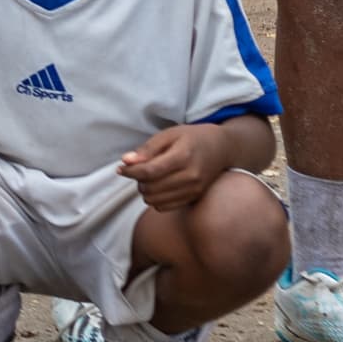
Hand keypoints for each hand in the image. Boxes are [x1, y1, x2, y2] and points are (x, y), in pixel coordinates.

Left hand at [118, 123, 232, 212]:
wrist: (222, 148)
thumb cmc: (192, 138)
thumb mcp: (169, 134)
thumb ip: (147, 149)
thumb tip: (126, 161)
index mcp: (183, 156)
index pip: (150, 171)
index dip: (130, 172)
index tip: (120, 169)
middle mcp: (191, 176)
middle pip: (151, 188)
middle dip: (137, 181)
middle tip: (138, 170)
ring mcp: (194, 189)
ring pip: (156, 201)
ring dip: (146, 191)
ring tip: (148, 178)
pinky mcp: (194, 198)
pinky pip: (165, 207)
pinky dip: (155, 199)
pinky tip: (157, 187)